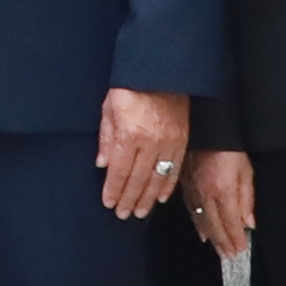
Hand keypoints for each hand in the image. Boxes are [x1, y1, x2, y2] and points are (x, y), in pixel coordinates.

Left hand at [94, 86, 192, 219]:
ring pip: (158, 178)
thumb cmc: (130, 85)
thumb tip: (103, 165)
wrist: (161, 70)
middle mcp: (150, 142)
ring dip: (148, 198)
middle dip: (129, 199)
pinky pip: (174, 169)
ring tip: (140, 212)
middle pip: (138, 179)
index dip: (114, 190)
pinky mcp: (182, 140)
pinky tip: (161, 197)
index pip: (119, 171)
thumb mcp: (109, 107)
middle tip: (123, 214)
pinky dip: (167, 185)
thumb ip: (106, 138)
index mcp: (129, 134)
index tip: (109, 203)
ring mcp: (169, 142)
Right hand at [188, 149, 253, 258]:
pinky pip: (192, 210)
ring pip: (202, 221)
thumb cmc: (229, 147)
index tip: (240, 251)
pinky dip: (198, 223)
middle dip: (223, 243)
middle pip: (215, 226)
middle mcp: (205, 195)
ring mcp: (193, 190)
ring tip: (219, 249)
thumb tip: (248, 223)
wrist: (205, 126)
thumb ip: (246, 198)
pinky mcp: (185, 184)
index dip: (235, 239)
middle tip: (230, 256)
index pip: (230, 223)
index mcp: (222, 191)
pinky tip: (201, 231)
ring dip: (212, 237)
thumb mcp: (245, 171)